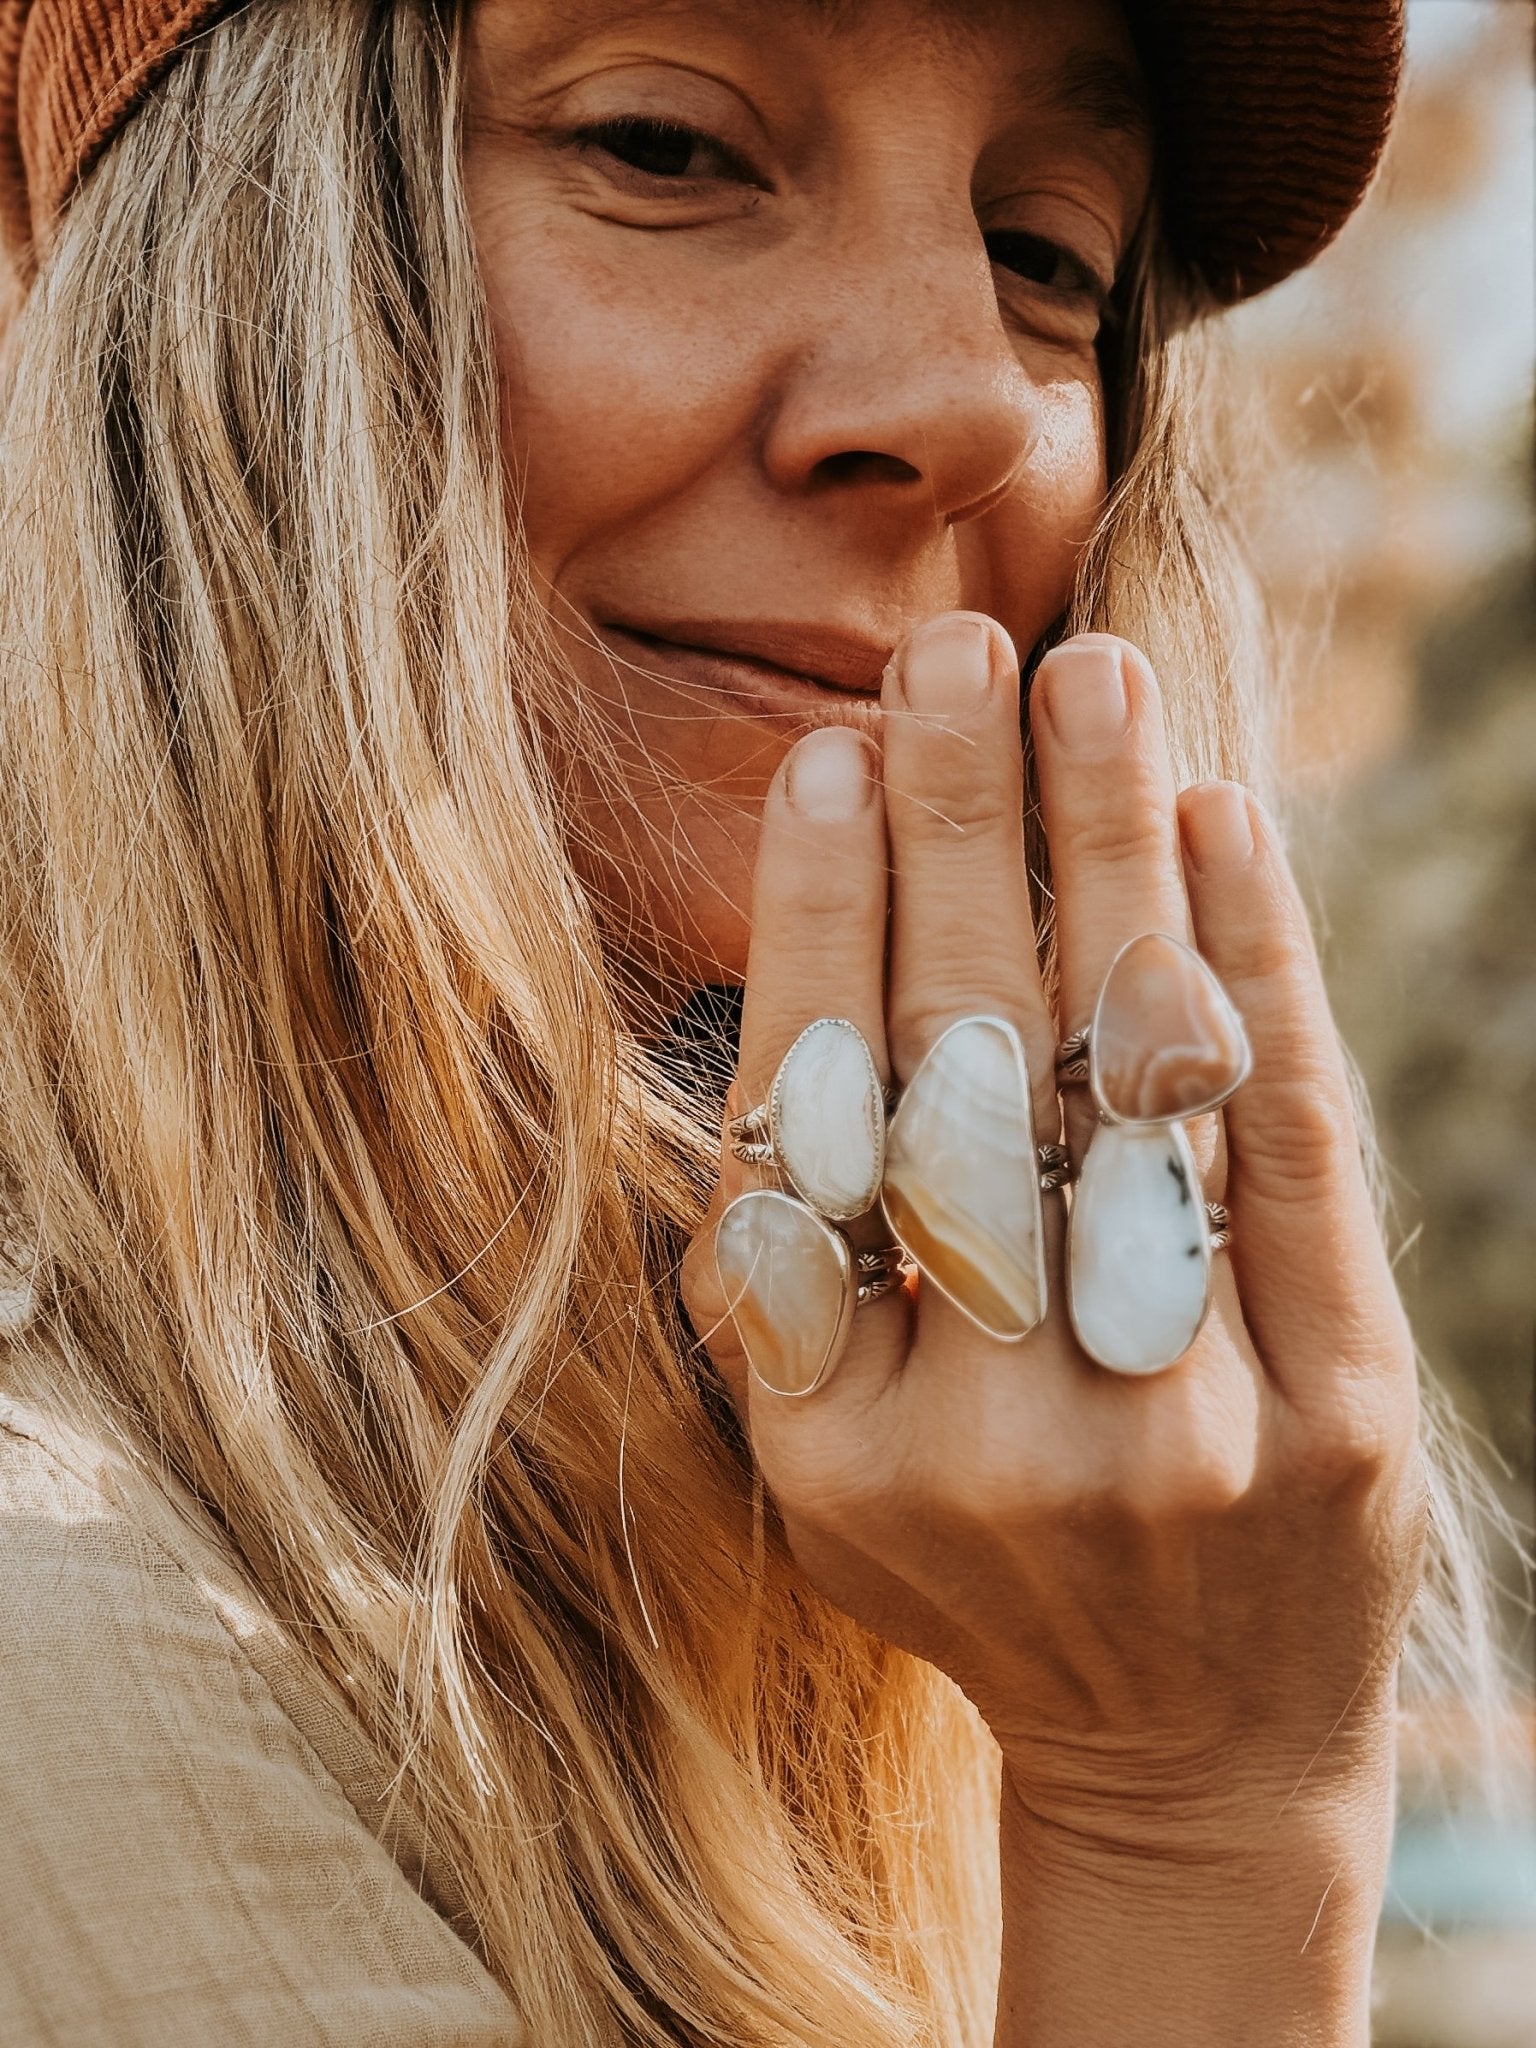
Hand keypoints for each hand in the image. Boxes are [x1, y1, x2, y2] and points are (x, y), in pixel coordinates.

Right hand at [680, 614, 1424, 1968]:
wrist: (1185, 1756)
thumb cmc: (973, 1573)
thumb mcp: (820, 1470)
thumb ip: (783, 1276)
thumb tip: (795, 986)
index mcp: (833, 1444)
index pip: (818, 1131)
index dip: (815, 931)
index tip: (816, 764)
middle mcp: (1002, 1436)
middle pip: (973, 1078)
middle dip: (956, 842)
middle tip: (944, 654)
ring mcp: (1188, 1430)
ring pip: (1136, 1093)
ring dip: (1111, 863)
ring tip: (1091, 682)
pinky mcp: (1346, 1419)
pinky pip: (1294, 1159)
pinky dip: (1264, 973)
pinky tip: (1222, 825)